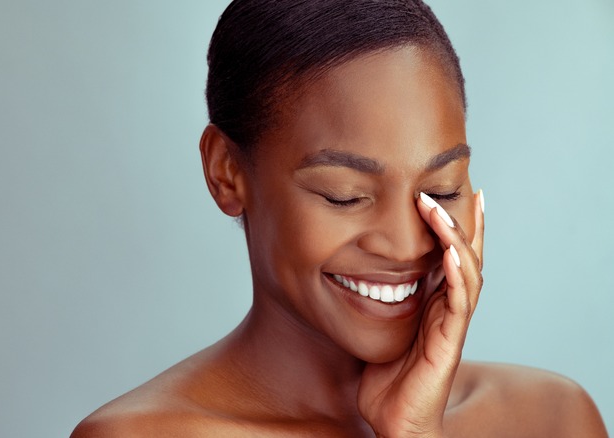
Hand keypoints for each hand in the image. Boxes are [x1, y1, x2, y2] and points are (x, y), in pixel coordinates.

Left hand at [358, 190, 484, 437]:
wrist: (393, 422)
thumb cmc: (384, 378)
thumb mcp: (376, 328)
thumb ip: (374, 300)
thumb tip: (348, 269)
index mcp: (433, 304)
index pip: (449, 258)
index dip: (453, 227)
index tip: (447, 194)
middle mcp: (448, 311)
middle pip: (466, 257)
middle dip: (463, 223)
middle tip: (463, 188)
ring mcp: (451, 326)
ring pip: (465, 273)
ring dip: (454, 239)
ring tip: (439, 210)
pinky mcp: (448, 343)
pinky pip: (458, 303)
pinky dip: (456, 275)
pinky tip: (448, 252)